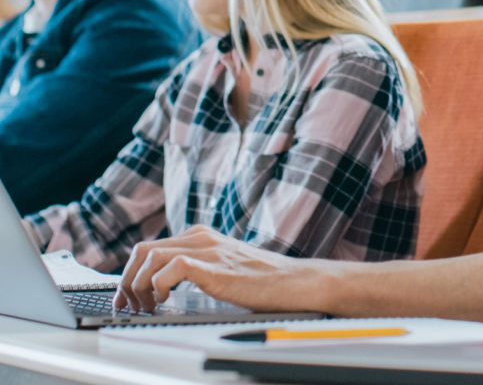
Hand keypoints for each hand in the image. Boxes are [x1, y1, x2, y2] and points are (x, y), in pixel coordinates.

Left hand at [113, 225, 323, 312]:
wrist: (295, 282)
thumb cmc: (263, 281)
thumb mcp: (223, 267)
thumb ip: (198, 266)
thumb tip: (163, 284)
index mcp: (201, 236)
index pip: (149, 248)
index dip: (130, 274)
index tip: (126, 298)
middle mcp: (201, 237)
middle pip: (142, 250)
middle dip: (127, 280)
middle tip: (130, 306)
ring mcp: (208, 250)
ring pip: (150, 257)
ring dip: (138, 286)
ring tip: (148, 307)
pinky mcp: (214, 267)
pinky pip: (171, 268)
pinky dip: (158, 286)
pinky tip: (165, 301)